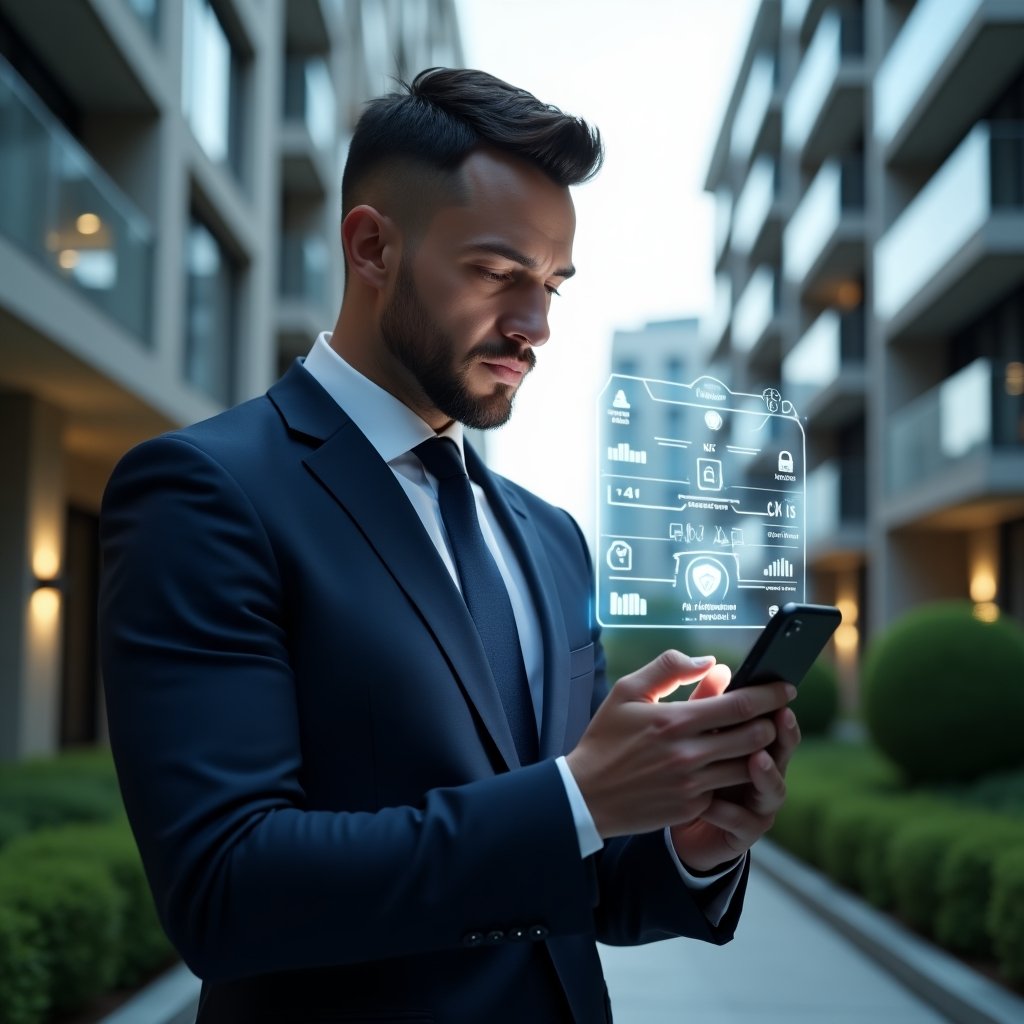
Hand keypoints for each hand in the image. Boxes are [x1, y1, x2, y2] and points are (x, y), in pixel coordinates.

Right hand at [565, 651, 795, 842]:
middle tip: (775, 714)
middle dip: (772, 722)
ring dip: (759, 751)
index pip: (739, 704)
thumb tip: (710, 662)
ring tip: (758, 738)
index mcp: (674, 721)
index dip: (770, 694)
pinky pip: (727, 788)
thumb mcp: (626, 691)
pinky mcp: (692, 805)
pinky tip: (731, 764)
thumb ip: (668, 668)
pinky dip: (734, 774)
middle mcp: (688, 754)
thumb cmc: (606, 738)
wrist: (586, 795)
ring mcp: (692, 783)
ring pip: (747, 765)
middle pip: (755, 737)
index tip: (787, 687)